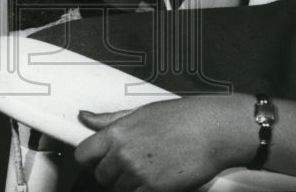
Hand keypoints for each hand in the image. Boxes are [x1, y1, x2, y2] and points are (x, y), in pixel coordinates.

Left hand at [75, 97, 255, 191]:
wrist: (212, 130)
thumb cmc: (181, 117)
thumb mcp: (141, 112)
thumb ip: (110, 119)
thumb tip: (84, 117)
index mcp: (117, 131)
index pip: (83, 154)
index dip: (89, 160)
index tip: (98, 160)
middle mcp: (123, 153)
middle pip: (100, 176)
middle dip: (111, 173)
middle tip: (129, 165)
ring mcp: (137, 173)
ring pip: (118, 189)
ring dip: (128, 184)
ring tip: (147, 170)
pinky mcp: (154, 189)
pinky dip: (142, 191)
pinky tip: (156, 179)